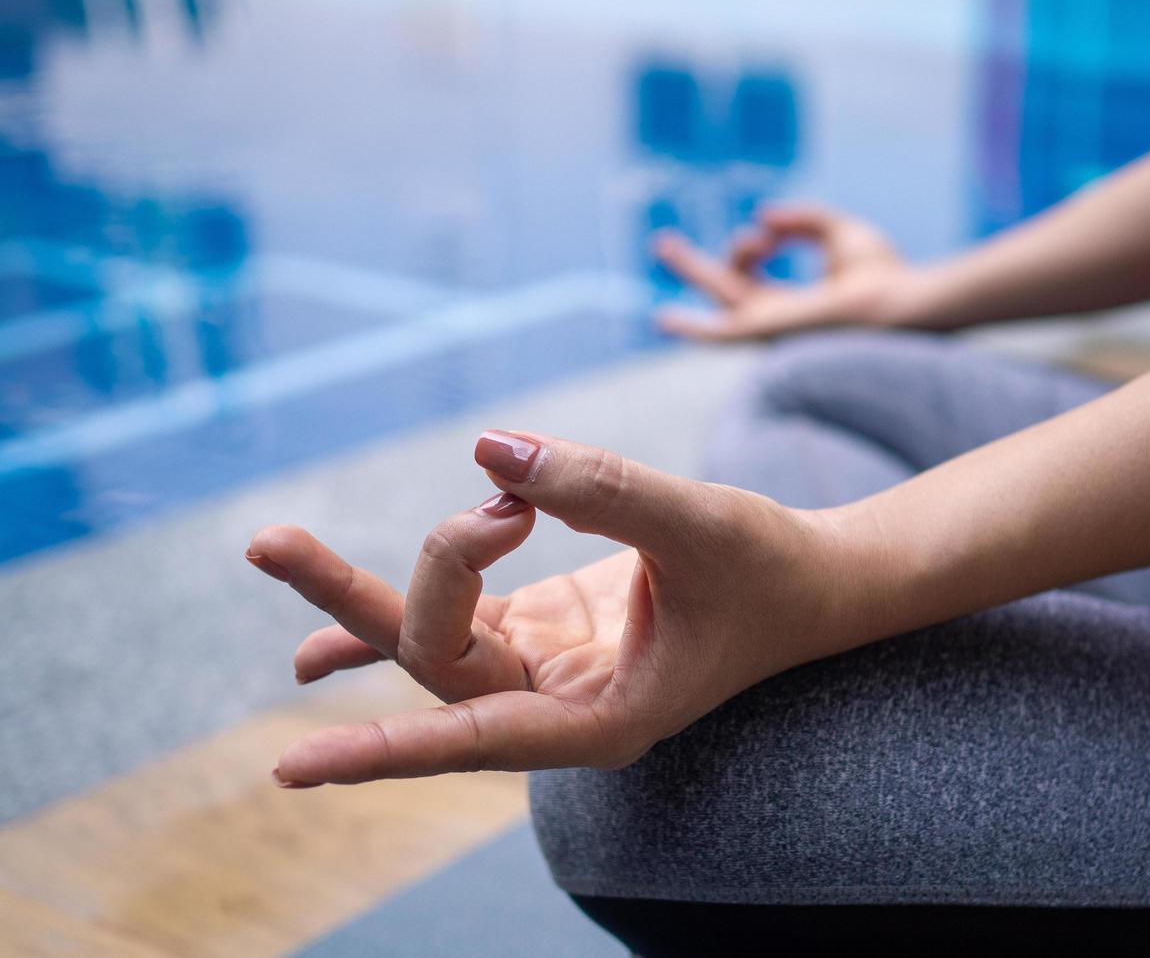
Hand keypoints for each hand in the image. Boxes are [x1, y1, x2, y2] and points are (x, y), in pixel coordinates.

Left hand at [247, 431, 854, 784]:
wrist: (811, 580)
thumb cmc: (772, 568)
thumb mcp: (699, 522)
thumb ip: (599, 486)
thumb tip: (488, 447)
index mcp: (601, 717)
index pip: (475, 737)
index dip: (386, 752)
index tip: (296, 769)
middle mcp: (559, 705)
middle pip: (435, 660)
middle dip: (361, 596)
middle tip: (271, 539)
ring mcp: (545, 669)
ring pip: (434, 638)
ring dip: (356, 595)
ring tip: (272, 546)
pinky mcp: (542, 629)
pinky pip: (452, 625)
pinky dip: (392, 616)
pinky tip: (317, 649)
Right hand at [654, 203, 914, 340]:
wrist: (898, 303)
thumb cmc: (882, 275)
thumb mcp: (838, 232)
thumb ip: (803, 220)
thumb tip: (763, 218)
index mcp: (793, 305)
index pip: (751, 275)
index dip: (752, 241)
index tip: (768, 228)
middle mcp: (776, 321)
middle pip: (723, 290)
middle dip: (694, 267)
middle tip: (662, 242)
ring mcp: (768, 328)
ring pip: (718, 297)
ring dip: (692, 267)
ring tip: (662, 243)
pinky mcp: (766, 331)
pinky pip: (720, 333)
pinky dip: (692, 329)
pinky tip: (663, 320)